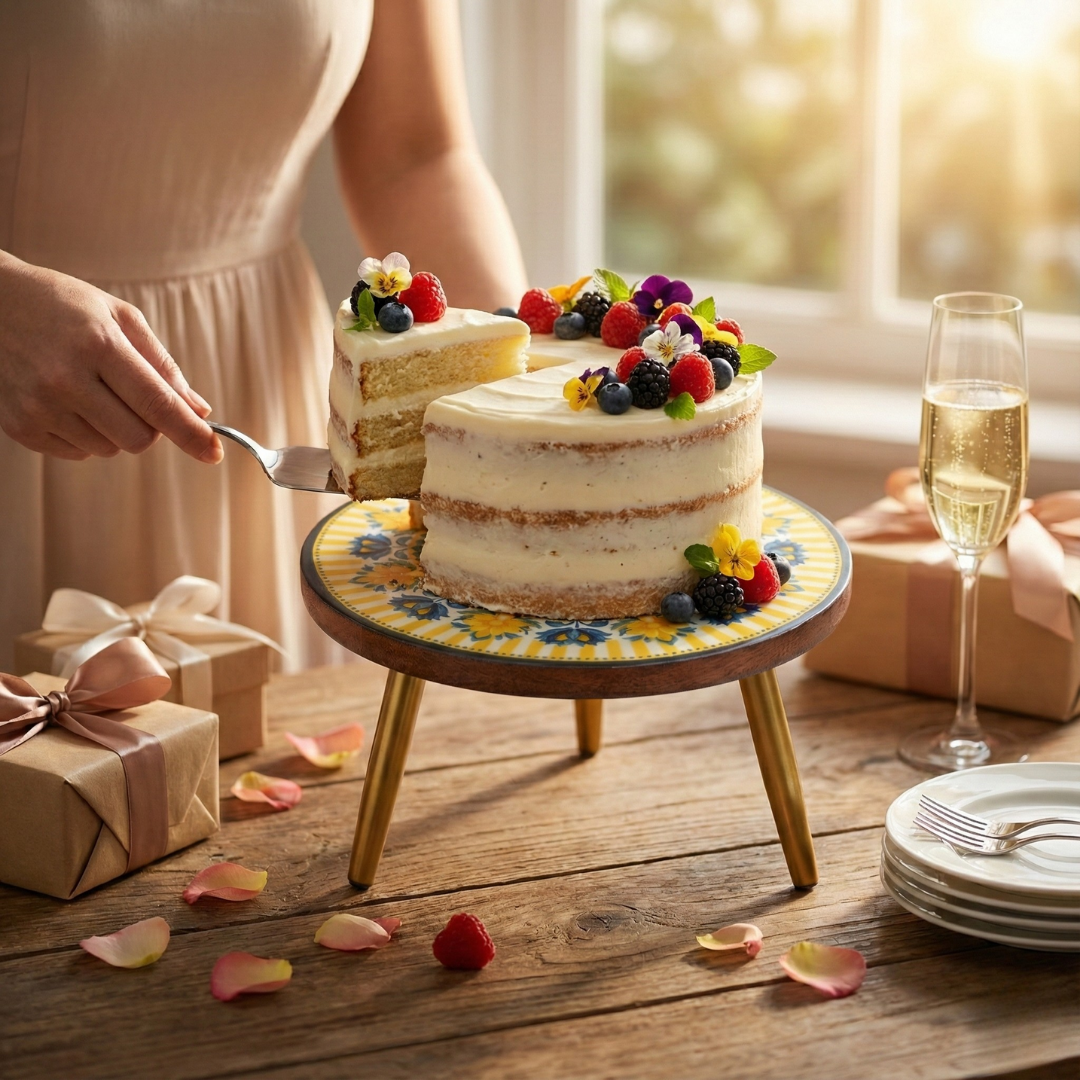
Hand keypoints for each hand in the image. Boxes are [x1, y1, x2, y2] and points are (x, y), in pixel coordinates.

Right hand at [0, 252, 221, 462]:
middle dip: (150, 426)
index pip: (158, 404)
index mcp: (98, 345)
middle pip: (139, 438)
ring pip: (110, 449)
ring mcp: (39, 406)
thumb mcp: (119, 317)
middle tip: (134, 396)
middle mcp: (65, 379)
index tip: (213, 453)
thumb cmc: (63, 306)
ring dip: (115, 429)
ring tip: (92, 389)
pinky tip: (68, 400)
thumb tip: (199, 411)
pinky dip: (85, 434)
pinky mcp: (20, 427)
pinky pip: (79, 453)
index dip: (191, 434)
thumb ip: (163, 365)